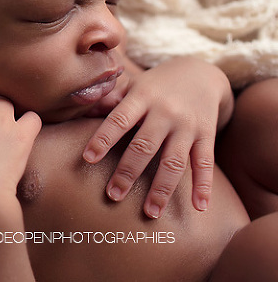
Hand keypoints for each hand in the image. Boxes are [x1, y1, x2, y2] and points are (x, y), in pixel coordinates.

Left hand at [82, 57, 232, 218]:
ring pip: (174, 161)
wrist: (201, 73)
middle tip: (113, 195)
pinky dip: (203, 186)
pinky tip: (199, 207)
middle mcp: (165, 111)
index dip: (103, 139)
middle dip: (128, 172)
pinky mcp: (207, 135)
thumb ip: (109, 98)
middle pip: (144, 146)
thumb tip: (80, 105)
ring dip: (161, 189)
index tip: (87, 159)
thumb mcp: (133, 85)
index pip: (119, 120)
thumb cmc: (155, 84)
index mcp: (142, 97)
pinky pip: (205, 163)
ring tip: (150, 213)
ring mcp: (187, 125)